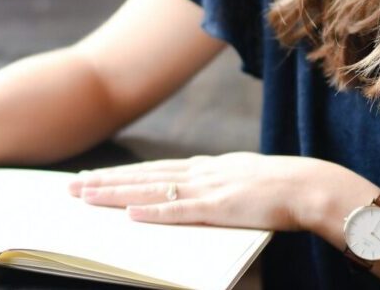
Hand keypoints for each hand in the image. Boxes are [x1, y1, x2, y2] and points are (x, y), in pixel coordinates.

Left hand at [68, 152, 363, 231]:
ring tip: (86, 195)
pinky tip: (130, 212)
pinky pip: (180, 210)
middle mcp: (201, 172)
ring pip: (152, 189)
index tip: (94, 177)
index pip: (154, 170)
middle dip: (106, 181)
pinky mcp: (220, 207)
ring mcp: (209, 188)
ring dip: (117, 192)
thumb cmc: (279, 186)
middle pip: (144, 175)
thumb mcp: (241, 178)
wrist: (308, 185)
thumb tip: (195, 181)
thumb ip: (217, 180)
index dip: (122, 174)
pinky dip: (153, 210)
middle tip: (71, 186)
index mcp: (206, 167)